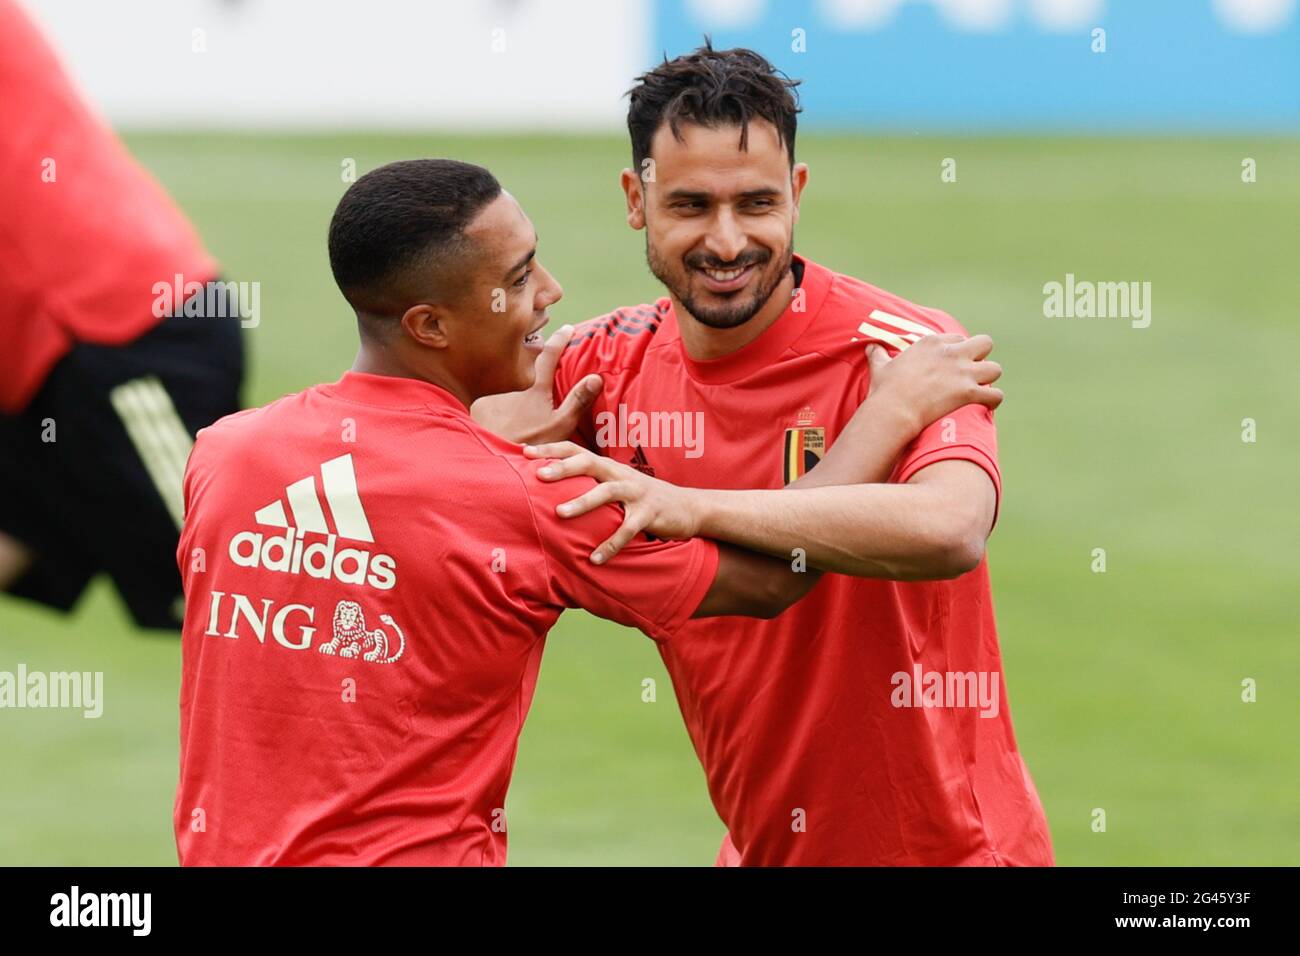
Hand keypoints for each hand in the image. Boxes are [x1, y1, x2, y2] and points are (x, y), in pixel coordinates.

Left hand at [470, 325, 603, 444]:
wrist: (495, 458)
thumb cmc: (531, 443)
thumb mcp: (560, 425)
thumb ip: (577, 400)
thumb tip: (596, 377)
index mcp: (536, 385)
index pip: (550, 353)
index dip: (561, 338)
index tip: (569, 329)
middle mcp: (514, 380)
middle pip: (525, 356)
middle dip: (536, 348)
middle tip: (543, 344)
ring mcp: (495, 388)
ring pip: (507, 369)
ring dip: (515, 365)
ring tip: (522, 369)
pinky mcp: (480, 399)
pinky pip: (490, 383)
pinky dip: (497, 381)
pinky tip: (499, 390)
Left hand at [522, 441, 702, 563]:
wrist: (687, 507)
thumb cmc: (641, 498)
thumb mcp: (616, 485)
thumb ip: (590, 484)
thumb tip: (553, 490)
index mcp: (608, 468)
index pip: (576, 450)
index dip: (551, 450)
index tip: (524, 452)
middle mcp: (620, 475)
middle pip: (589, 463)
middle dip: (563, 468)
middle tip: (538, 476)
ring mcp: (636, 493)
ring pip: (606, 493)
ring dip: (582, 502)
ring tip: (560, 514)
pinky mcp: (650, 514)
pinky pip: (627, 529)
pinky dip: (611, 544)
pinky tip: (595, 559)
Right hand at [864, 332, 1002, 433]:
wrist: (892, 410)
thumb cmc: (885, 390)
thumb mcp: (879, 367)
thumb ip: (878, 355)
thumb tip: (870, 347)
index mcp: (932, 343)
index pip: (957, 338)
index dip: (958, 351)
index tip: (952, 363)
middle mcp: (951, 353)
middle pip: (985, 344)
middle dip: (981, 357)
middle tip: (972, 372)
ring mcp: (962, 372)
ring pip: (995, 368)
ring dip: (989, 379)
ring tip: (981, 389)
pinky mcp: (969, 392)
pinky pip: (996, 395)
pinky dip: (993, 400)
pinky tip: (987, 405)